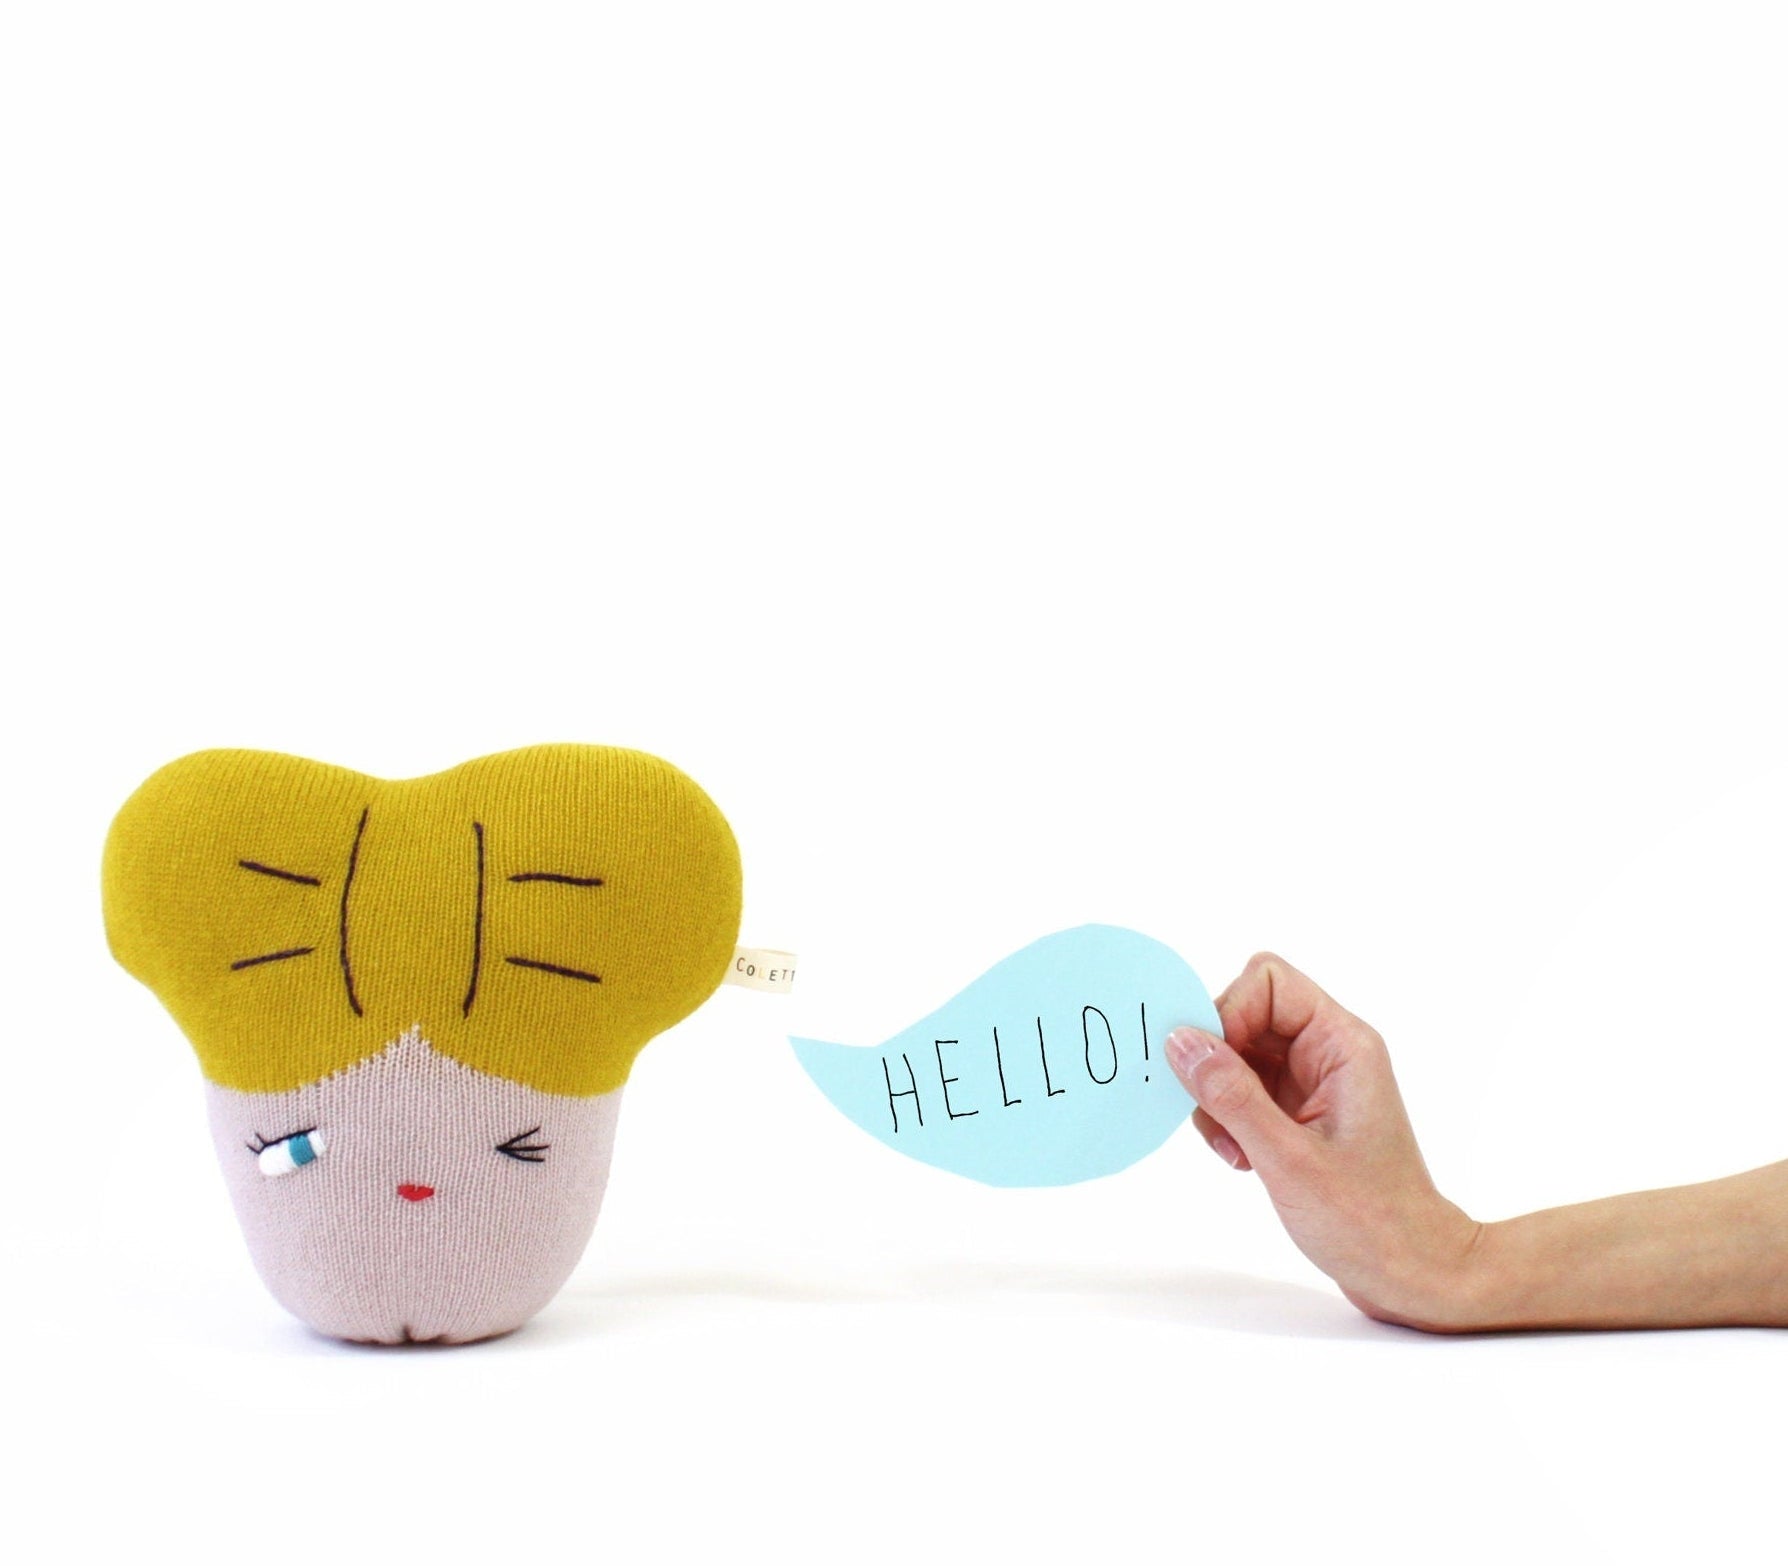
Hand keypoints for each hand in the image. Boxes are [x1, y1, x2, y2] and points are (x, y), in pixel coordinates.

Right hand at [1166, 952, 1484, 1328]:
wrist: (1412, 1274)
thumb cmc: (1369, 1222)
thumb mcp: (1288, 1159)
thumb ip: (1231, 1095)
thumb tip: (1181, 1042)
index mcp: (1343, 1045)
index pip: (1269, 982)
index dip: (1226, 1012)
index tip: (1206, 1067)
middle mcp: (1330, 1052)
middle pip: (1247, 1012)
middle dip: (1217, 1060)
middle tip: (1216, 1116)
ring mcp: (1314, 1081)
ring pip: (1238, 1053)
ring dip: (1219, 1096)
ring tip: (1235, 1149)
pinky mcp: (1299, 1110)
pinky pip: (1244, 1088)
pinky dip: (1228, 1118)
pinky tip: (1242, 1159)